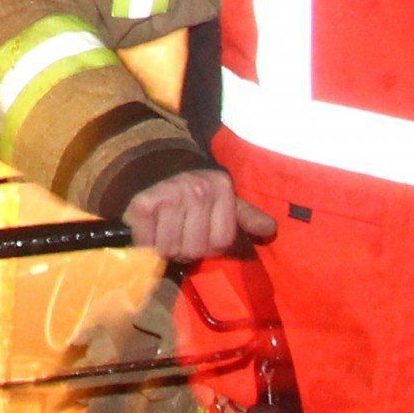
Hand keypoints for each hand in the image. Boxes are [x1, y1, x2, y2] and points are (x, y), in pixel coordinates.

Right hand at [124, 168, 278, 262]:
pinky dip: (145, 243)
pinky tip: (148, 230)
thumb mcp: (222, 198)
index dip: (207, 247)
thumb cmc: (191, 188)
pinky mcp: (143, 203)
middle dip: (184, 249)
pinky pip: (148, 242)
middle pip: (194, 249)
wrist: (151, 163)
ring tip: (163, 233)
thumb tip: (270, 229)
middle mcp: (198, 190)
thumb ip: (245, 216)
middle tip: (177, 234)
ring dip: (164, 248)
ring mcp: (170, 194)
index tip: (198, 234)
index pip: (220, 243)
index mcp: (221, 188)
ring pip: (170, 248)